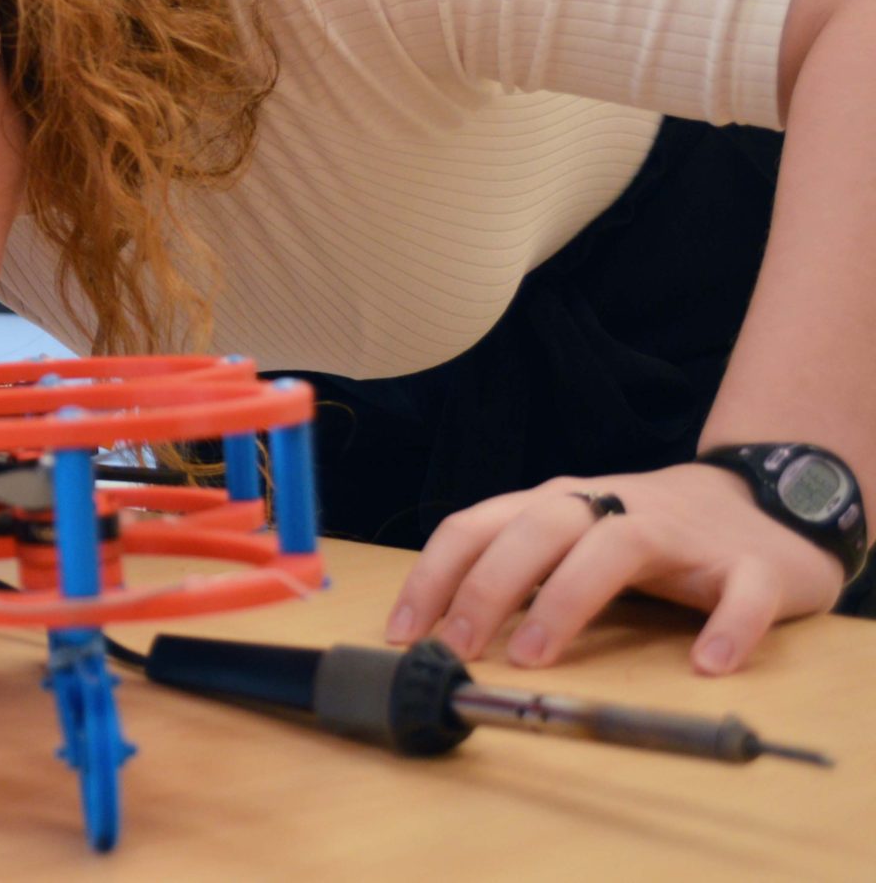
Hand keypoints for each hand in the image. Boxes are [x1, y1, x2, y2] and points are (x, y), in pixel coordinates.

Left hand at [386, 463, 846, 674]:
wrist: (764, 502)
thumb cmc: (646, 531)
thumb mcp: (569, 540)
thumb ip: (516, 571)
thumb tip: (439, 630)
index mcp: (557, 504)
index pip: (478, 525)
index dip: (434, 575)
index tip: (403, 631)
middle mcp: (613, 506)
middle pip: (540, 527)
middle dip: (489, 585)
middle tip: (458, 647)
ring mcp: (683, 532)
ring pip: (621, 546)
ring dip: (570, 599)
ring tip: (534, 658)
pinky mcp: (753, 565)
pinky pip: (742, 592)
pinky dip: (727, 627)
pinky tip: (707, 665)